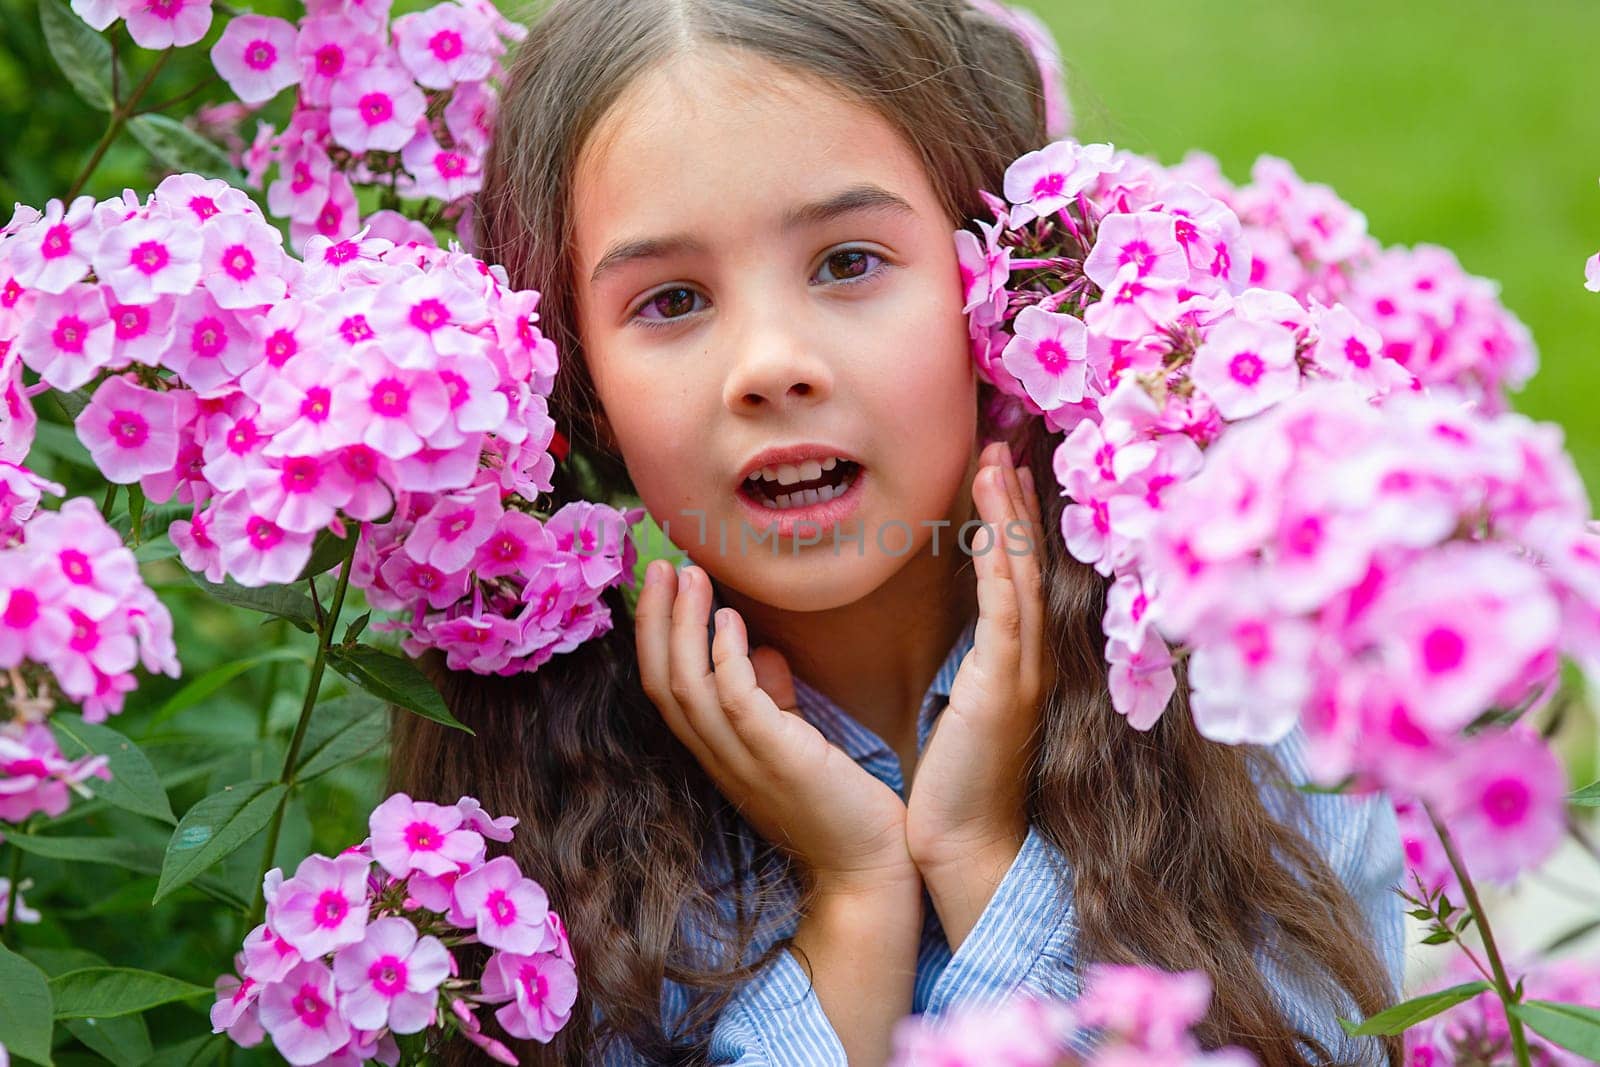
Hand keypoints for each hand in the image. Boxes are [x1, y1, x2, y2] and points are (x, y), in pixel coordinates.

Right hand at [635, 560, 915, 896]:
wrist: (870, 869)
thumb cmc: (840, 806)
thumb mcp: (795, 742)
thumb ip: (774, 698)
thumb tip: (761, 647)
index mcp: (719, 752)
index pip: (666, 688)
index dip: (656, 634)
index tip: (662, 583)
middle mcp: (719, 757)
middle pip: (662, 682)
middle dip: (655, 619)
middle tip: (659, 564)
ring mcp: (744, 761)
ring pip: (689, 686)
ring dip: (683, 625)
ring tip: (688, 574)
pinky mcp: (779, 760)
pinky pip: (735, 702)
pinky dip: (726, 657)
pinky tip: (730, 620)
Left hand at [905, 442, 1051, 913]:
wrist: (963, 847)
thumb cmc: (951, 788)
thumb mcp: (956, 715)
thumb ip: (960, 673)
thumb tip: (949, 643)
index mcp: (1013, 665)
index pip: (1017, 578)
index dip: (1011, 523)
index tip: (1000, 472)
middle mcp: (1028, 661)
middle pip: (1028, 564)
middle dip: (1016, 502)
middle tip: (1004, 444)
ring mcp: (1021, 672)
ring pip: (1022, 576)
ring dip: (1010, 516)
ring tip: (997, 461)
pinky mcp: (1002, 687)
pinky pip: (1006, 612)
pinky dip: (1002, 565)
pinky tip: (992, 526)